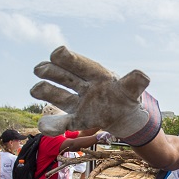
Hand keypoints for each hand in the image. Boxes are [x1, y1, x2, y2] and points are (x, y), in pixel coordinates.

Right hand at [30, 46, 161, 146]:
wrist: (124, 115)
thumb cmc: (126, 97)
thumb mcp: (132, 89)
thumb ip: (135, 82)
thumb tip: (143, 76)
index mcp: (96, 75)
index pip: (81, 64)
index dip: (69, 58)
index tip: (58, 52)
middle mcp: (84, 87)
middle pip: (66, 77)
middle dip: (52, 72)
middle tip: (38, 69)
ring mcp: (79, 103)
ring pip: (60, 97)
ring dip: (47, 92)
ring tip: (35, 89)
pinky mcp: (78, 119)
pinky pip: (65, 122)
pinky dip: (54, 125)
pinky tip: (43, 126)